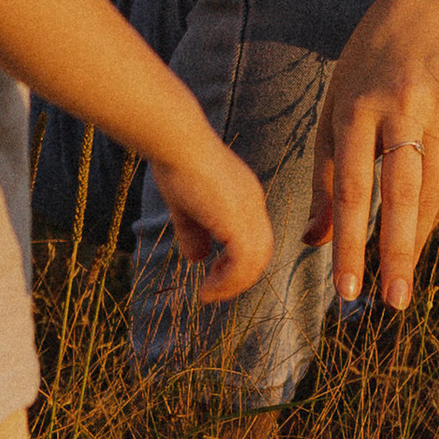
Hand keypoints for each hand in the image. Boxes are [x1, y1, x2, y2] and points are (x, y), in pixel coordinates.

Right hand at [150, 132, 274, 302]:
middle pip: (261, 251)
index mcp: (245, 196)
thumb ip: (192, 231)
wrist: (177, 143)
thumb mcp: (184, 204)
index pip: (254, 236)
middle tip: (214, 291)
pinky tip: (207, 289)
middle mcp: (253, 204)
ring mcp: (249, 213)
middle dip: (240, 276)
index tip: (215, 274)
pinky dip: (228, 282)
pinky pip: (242, 263)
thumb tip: (195, 259)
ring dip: (233, 284)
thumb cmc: (176, 163)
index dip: (238, 259)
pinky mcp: (238, 222)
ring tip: (209, 294)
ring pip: (255, 262)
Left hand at [307, 0, 438, 309]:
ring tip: (400, 282)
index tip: (345, 287)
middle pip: (402, 192)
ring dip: (416, 240)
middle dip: (396, 252)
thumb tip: (315, 241)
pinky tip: (420, 237)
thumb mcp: (334, 111)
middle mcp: (403, 109)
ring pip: (432, 192)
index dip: (349, 241)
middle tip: (391, 302)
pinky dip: (434, 212)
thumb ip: (325, 178)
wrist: (430, 15)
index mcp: (357, 107)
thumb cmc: (366, 71)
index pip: (353, 186)